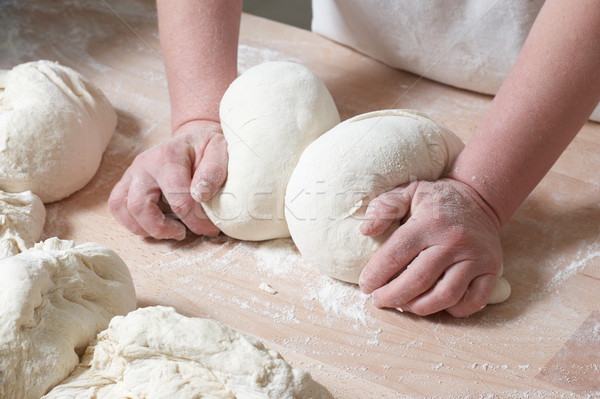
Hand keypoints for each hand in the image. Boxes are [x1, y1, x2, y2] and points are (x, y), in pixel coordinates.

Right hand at [109, 120, 226, 239]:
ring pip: (122, 207)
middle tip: (183, 233)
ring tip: (168, 231)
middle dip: (162, 228)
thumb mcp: (219, 151)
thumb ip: (213, 171)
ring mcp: (132, 172)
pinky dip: (132, 221)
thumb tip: (200, 195)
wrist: (195, 138)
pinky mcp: (128, 181)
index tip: (210, 229)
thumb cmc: (207, 147)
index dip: (195, 221)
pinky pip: (117, 205)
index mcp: (168, 157)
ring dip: (144, 227)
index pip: (178, 199)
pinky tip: (154, 226)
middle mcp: (144, 164)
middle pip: (140, 205)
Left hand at [358, 178, 502, 316]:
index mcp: (430, 223)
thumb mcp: (408, 192)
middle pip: (418, 281)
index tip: (366, 285)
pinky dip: (453, 310)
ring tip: (403, 305)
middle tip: (378, 300)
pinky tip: (435, 304)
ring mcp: (476, 258)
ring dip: (419, 307)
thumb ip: (385, 207)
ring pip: (445, 296)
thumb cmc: (437, 201)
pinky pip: (473, 301)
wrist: (480, 200)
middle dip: (393, 296)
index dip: (377, 274)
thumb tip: (365, 230)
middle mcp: (454, 241)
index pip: (397, 254)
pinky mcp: (491, 270)